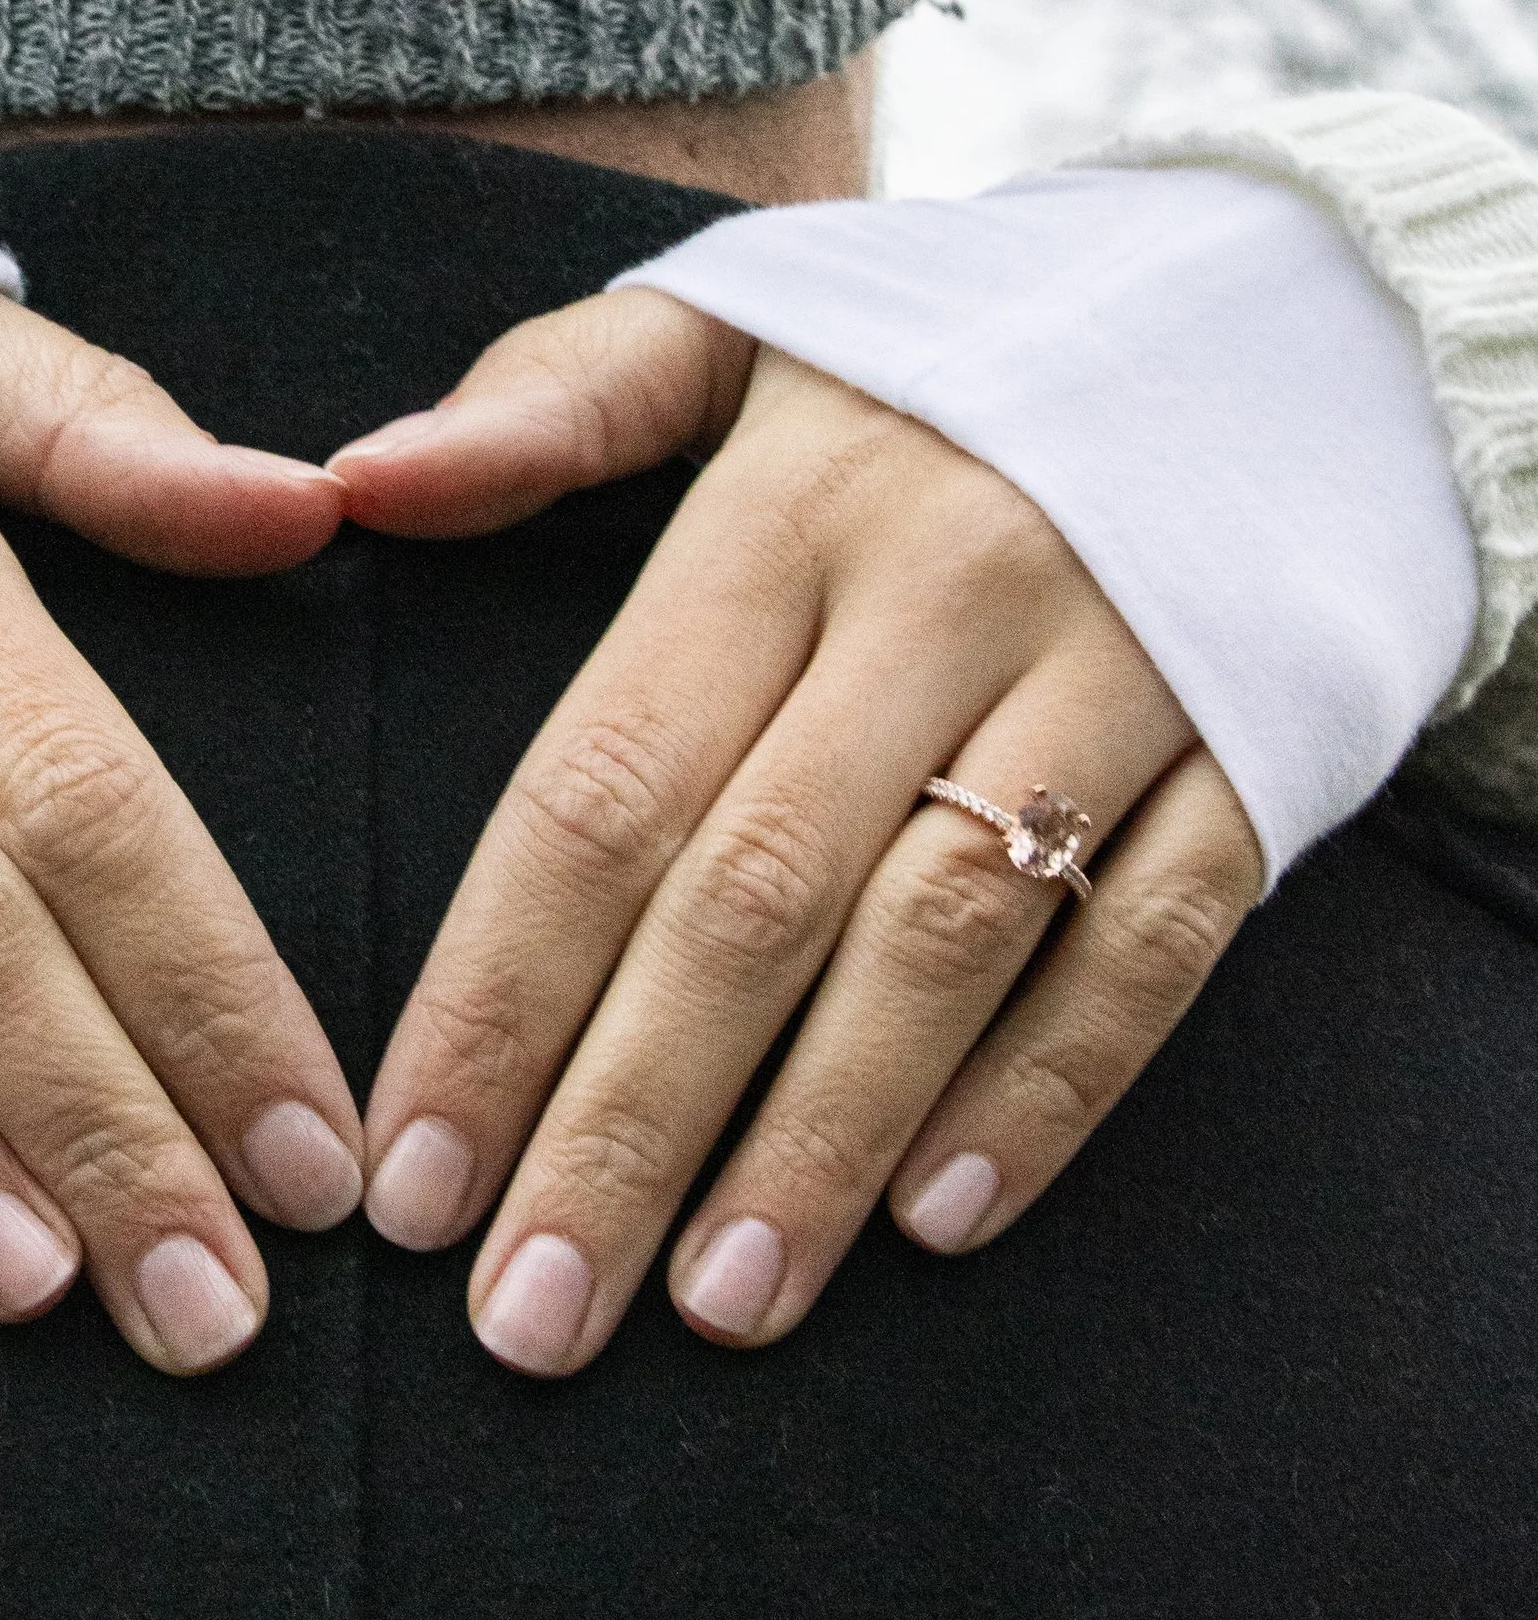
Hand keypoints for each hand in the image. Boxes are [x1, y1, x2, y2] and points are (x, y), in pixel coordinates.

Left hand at [333, 292, 1265, 1372]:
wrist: (1261, 305)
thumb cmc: (937, 353)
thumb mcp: (737, 322)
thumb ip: (549, 404)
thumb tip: (358, 482)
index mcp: (787, 505)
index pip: (605, 780)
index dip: (498, 991)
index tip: (409, 1169)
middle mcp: (944, 590)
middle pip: (754, 895)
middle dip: (624, 1121)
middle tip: (528, 1314)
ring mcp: (1111, 672)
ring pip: (941, 940)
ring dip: (819, 1142)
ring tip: (712, 1306)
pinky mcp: (1248, 740)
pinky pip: (1149, 942)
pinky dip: (1047, 1088)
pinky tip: (933, 1221)